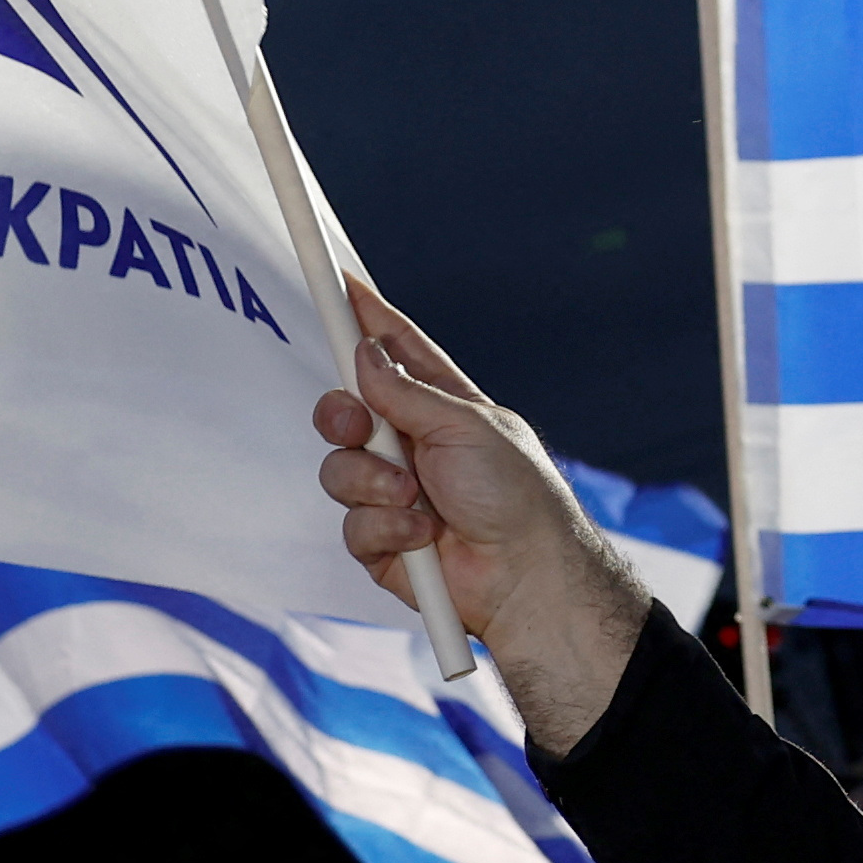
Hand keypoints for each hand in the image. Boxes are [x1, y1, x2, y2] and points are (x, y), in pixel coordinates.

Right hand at [313, 280, 653, 747]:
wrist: (524, 577)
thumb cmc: (514, 495)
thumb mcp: (465, 427)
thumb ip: (405, 392)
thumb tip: (364, 353)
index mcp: (439, 405)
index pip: (394, 351)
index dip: (365, 319)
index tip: (338, 285)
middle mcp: (411, 444)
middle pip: (345, 410)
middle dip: (343, 416)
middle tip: (361, 425)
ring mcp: (393, 493)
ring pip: (338, 469)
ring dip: (373, 484)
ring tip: (416, 501)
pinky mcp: (382, 540)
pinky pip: (351, 524)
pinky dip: (385, 529)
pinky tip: (422, 537)